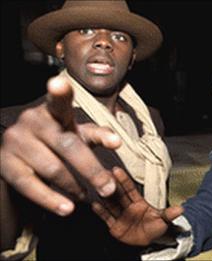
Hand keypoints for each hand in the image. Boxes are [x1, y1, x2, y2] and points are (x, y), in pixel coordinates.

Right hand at [0, 76, 120, 215]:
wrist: (20, 154)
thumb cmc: (58, 139)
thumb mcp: (78, 133)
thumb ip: (97, 135)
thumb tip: (117, 141)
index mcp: (53, 111)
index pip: (58, 101)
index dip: (59, 92)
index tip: (59, 83)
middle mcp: (33, 122)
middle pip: (68, 146)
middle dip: (92, 170)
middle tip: (109, 188)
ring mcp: (17, 142)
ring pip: (53, 169)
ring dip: (75, 187)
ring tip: (87, 196)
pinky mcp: (6, 164)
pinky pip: (32, 186)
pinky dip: (52, 200)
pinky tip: (67, 208)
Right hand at [92, 167, 183, 245]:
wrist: (149, 243)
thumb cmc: (156, 228)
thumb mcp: (163, 220)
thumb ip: (168, 214)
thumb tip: (180, 209)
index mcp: (139, 202)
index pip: (130, 189)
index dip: (123, 180)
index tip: (116, 170)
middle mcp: (128, 207)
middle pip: (118, 194)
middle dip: (111, 185)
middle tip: (103, 174)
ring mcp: (120, 215)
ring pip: (111, 204)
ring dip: (105, 196)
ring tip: (98, 187)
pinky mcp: (114, 226)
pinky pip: (107, 217)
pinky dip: (101, 211)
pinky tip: (95, 204)